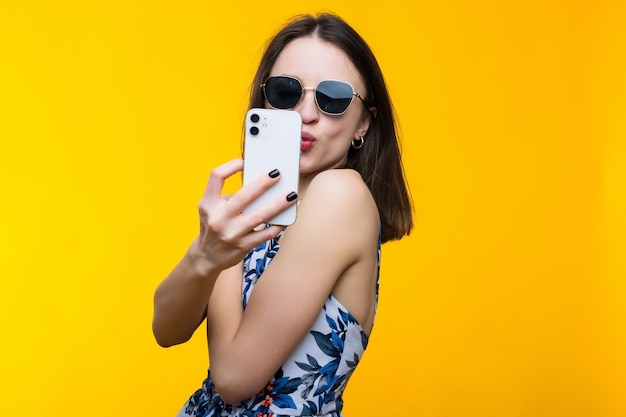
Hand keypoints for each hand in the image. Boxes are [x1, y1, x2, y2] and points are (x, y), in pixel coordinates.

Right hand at [188, 158, 296, 275]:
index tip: (244, 161)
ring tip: (292, 195)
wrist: (206, 257)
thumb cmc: (213, 227)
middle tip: (277, 174)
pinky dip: (279, 225)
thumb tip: (259, 186)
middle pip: (243, 195)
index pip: (216, 177)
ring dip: (278, 204)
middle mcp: (218, 218)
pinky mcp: (242, 246)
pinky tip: (287, 218)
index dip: (231, 166)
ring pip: (260, 216)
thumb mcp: (211, 209)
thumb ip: (228, 197)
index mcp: (208, 204)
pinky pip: (266, 233)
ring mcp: (231, 234)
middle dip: (263, 183)